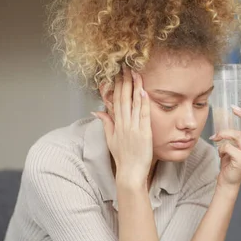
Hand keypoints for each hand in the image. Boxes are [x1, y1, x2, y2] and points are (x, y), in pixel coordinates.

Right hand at [92, 65, 152, 182]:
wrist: (130, 173)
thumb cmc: (122, 157)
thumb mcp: (111, 139)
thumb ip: (106, 123)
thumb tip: (97, 111)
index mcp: (116, 125)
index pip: (116, 101)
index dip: (117, 86)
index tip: (119, 74)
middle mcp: (124, 124)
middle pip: (123, 99)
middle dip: (125, 82)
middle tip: (126, 67)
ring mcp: (134, 128)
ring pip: (134, 104)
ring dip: (135, 87)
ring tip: (136, 74)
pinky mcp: (144, 133)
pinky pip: (144, 115)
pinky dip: (143, 103)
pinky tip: (143, 91)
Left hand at [210, 89, 240, 186]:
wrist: (228, 181)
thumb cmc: (230, 160)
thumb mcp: (233, 143)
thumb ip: (234, 132)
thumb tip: (226, 114)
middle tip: (232, 107)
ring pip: (236, 135)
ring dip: (223, 134)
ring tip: (215, 137)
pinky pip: (228, 146)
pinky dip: (221, 148)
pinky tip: (220, 154)